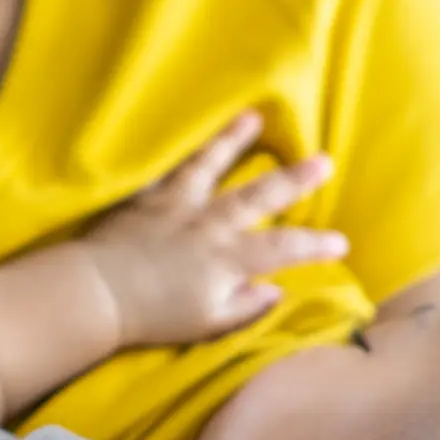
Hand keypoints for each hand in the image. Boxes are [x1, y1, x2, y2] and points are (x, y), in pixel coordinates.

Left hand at [82, 113, 344, 348]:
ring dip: (233, 139)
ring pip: (210, 164)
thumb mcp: (209, 322)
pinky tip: (175, 126)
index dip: (315, 244)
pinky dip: (174, 147)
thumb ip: (245, 305)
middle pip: (259, 195)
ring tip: (252, 117)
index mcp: (227, 258)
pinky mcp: (144, 196)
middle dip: (295, 178)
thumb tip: (277, 290)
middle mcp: (208, 223)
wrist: (97, 292)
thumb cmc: (155, 315)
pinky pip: (164, 165)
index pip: (283, 249)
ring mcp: (176, 203)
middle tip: (324, 159)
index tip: (341, 241)